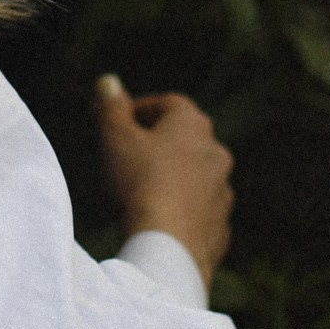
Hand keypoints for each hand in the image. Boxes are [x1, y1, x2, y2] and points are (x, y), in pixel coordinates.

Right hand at [95, 76, 233, 284]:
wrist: (168, 246)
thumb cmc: (140, 183)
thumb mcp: (115, 138)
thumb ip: (111, 107)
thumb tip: (108, 82)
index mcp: (193, 125)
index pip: (168, 104)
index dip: (141, 109)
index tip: (117, 121)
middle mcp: (215, 153)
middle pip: (185, 139)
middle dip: (158, 144)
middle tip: (128, 155)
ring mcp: (222, 191)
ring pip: (195, 177)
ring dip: (173, 178)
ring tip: (142, 191)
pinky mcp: (220, 226)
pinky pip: (199, 211)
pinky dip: (182, 211)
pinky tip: (160, 221)